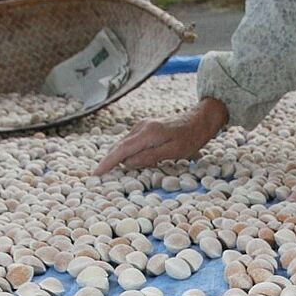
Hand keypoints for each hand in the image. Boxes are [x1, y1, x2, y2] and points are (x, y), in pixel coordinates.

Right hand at [93, 98, 227, 174]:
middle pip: (119, 146)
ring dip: (114, 156)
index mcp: (148, 133)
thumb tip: (127, 164)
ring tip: (104, 170)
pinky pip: (130, 141)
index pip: (122, 150)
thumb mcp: (173, 152)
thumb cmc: (190, 137)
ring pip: (123, 143)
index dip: (108, 163)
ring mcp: (143, 125)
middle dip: (107, 160)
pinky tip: (121, 160)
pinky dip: (123, 150)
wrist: (200, 120)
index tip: (96, 174)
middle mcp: (142, 127)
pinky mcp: (146, 127)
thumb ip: (149, 157)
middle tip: (95, 175)